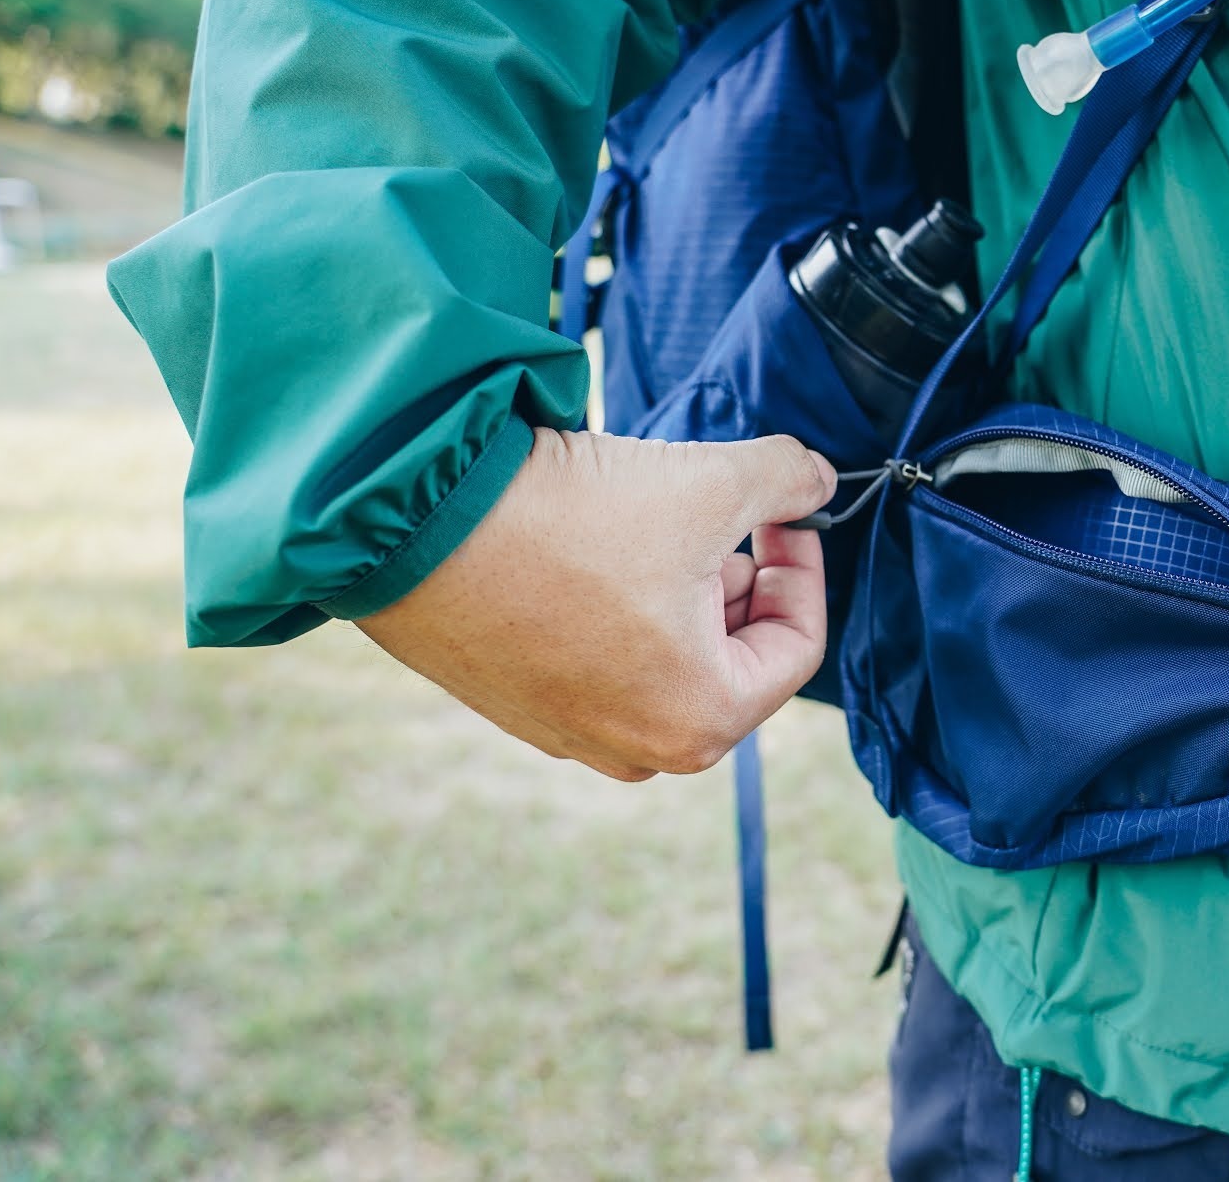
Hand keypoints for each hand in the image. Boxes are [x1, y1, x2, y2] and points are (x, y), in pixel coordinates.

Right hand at [358, 427, 836, 780]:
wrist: (411, 522)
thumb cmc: (569, 518)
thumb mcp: (709, 482)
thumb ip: (787, 479)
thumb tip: (817, 478)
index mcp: (701, 719)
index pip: (797, 647)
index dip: (803, 566)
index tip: (784, 512)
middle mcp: (637, 751)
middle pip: (732, 658)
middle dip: (737, 581)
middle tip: (714, 515)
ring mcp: (570, 735)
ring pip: (666, 658)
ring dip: (679, 592)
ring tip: (647, 524)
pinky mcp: (517, 707)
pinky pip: (600, 661)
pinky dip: (617, 608)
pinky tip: (589, 547)